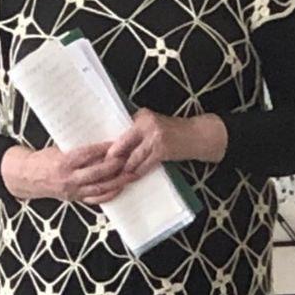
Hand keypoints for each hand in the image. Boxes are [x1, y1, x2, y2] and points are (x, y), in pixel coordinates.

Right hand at [1, 142, 133, 204]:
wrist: (28, 178)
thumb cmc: (43, 160)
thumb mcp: (57, 149)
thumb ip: (76, 150)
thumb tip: (98, 143)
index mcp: (63, 162)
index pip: (87, 154)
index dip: (104, 149)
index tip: (117, 143)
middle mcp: (69, 178)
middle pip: (97, 173)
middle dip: (115, 166)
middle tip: (129, 159)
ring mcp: (73, 191)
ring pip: (100, 188)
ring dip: (118, 182)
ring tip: (132, 175)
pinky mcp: (75, 199)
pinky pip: (96, 200)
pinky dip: (109, 194)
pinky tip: (120, 188)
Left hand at [106, 108, 227, 178]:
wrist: (197, 135)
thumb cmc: (173, 130)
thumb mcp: (154, 123)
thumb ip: (137, 130)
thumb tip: (116, 144)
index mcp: (142, 116)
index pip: (121, 132)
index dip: (109, 146)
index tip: (98, 156)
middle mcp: (146, 124)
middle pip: (123, 144)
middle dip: (111, 159)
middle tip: (101, 169)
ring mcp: (155, 138)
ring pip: (133, 157)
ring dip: (123, 169)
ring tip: (114, 177)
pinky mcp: (162, 150)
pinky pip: (145, 165)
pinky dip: (137, 172)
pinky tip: (130, 178)